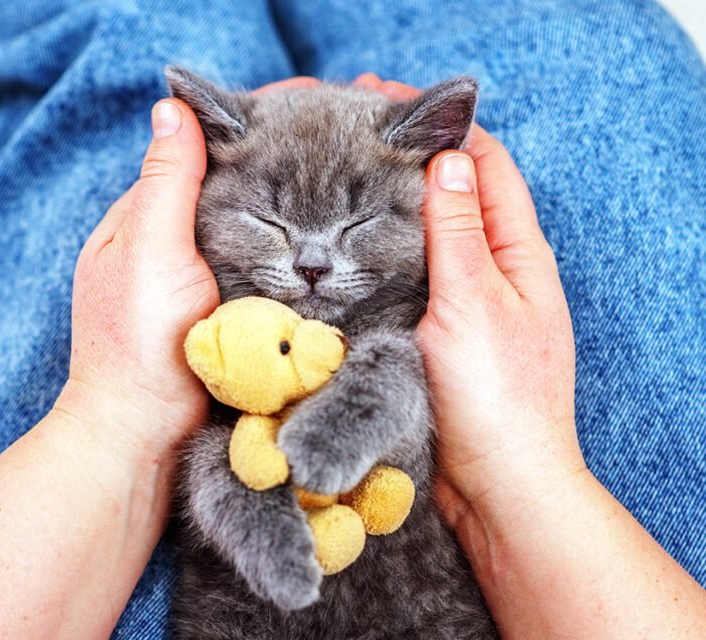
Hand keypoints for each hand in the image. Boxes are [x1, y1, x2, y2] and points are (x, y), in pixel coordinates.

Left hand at [57, 77, 320, 463]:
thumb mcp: (149, 249)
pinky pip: (266, 265)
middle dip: (284, 159)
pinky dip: (292, 248)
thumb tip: (176, 101)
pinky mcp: (230, 309)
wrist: (145, 432)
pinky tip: (328, 237)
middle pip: (236, 182)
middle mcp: (177, 240)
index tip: (310, 107)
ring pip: (256, 224)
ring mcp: (205, 276)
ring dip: (293, 202)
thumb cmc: (136, 341)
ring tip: (349, 175)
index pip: (206, 147)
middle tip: (345, 139)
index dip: (255, 124)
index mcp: (149, 215)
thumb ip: (169, 180)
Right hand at [353, 73, 583, 522]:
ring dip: (396, 203)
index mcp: (516, 252)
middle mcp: (496, 269)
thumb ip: (459, 232)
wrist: (498, 482)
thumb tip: (448, 160)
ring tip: (345, 178)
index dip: (441, 127)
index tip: (386, 102)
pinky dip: (390, 250)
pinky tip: (354, 245)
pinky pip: (416, 274)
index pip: (484, 164)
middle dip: (411, 158)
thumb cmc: (497, 396)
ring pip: (431, 234)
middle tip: (353, 135)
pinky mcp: (442, 330)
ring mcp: (468, 300)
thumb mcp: (474, 302)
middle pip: (457, 193)